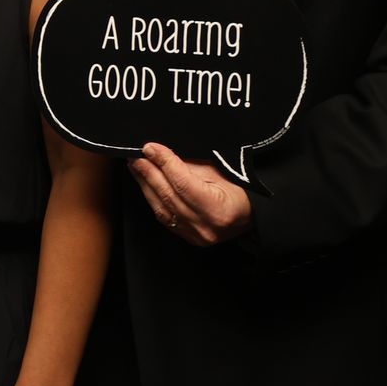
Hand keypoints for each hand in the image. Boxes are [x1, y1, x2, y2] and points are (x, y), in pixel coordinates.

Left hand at [130, 142, 252, 245]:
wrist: (250, 215)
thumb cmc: (238, 189)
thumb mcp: (219, 171)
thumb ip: (190, 166)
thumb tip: (161, 155)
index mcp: (217, 209)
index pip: (182, 182)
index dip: (164, 163)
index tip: (150, 148)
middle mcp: (205, 226)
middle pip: (168, 195)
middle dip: (148, 172)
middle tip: (136, 155)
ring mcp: (195, 235)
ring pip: (161, 207)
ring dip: (145, 184)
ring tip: (136, 167)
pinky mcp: (188, 238)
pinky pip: (164, 217)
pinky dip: (152, 198)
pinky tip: (145, 184)